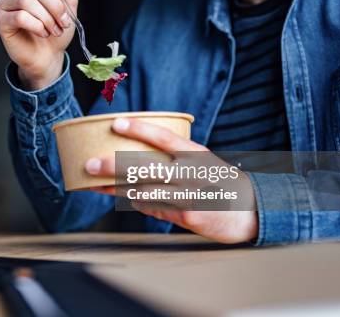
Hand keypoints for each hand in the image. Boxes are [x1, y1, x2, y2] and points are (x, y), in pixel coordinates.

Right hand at [0, 0, 77, 89]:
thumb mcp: (68, 4)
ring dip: (47, 17)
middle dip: (55, 4)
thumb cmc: (56, 29)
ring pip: (27, 0)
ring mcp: (5, 3)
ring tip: (55, 29)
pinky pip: (20, 16)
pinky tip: (42, 32)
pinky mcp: (1, 21)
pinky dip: (37, 25)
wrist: (49, 55)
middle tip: (64, 21)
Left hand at [85, 118, 258, 243]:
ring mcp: (189, 195)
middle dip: (113, 166)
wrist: (250, 211)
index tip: (115, 123)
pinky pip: (154, 209)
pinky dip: (138, 203)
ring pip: (143, 191)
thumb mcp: (202, 161)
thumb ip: (174, 158)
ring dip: (116, 189)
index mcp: (195, 153)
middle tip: (90, 164)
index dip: (138, 129)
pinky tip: (126, 199)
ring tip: (94, 185)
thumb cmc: (218, 181)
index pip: (163, 137)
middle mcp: (192, 172)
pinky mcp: (188, 216)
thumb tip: (140, 160)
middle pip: (145, 167)